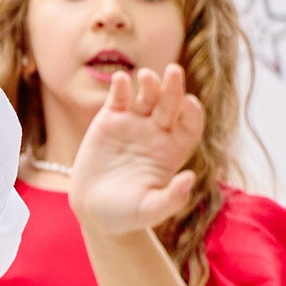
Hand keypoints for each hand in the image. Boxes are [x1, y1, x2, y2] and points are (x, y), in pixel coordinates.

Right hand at [67, 65, 203, 237]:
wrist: (93, 211)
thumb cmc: (126, 214)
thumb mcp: (150, 210)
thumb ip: (171, 198)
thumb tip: (190, 178)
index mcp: (174, 150)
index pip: (190, 124)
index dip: (192, 113)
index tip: (188, 104)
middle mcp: (157, 133)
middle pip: (170, 104)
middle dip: (173, 87)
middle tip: (173, 71)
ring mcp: (133, 125)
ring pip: (147, 96)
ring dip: (149, 84)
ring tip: (146, 76)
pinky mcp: (109, 122)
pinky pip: (118, 99)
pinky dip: (120, 87)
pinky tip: (120, 79)